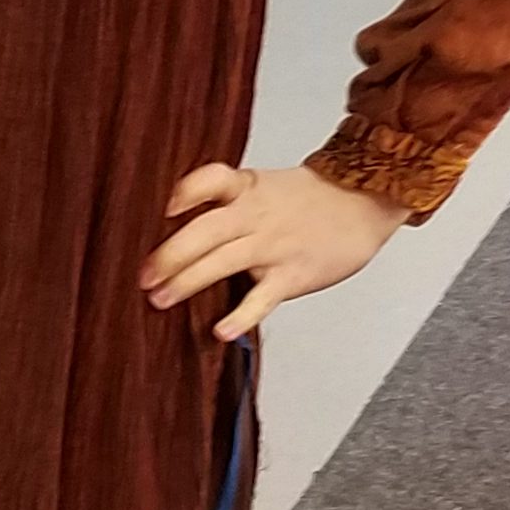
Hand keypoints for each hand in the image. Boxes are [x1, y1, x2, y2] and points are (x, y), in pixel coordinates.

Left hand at [140, 161, 406, 341]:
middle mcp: (255, 215)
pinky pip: (262, 297)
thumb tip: (176, 227)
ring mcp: (273, 245)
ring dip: (187, 282)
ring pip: (223, 262)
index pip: (212, 179)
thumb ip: (227, 203)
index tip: (165, 207)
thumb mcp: (265, 186)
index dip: (186, 191)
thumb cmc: (310, 199)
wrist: (366, 200)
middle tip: (142, 276)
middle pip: (205, 230)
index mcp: (247, 189)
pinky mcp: (292, 274)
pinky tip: (222, 330)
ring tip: (160, 300)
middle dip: (169, 254)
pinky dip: (242, 315)